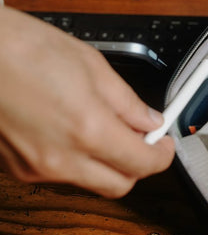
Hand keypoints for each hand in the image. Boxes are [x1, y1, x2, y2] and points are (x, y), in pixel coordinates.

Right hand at [0, 7, 174, 197]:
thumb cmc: (22, 49)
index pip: (143, 164)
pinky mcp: (16, 169)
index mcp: (87, 130)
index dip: (162, 156)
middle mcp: (60, 160)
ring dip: (107, 162)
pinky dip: (78, 159)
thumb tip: (150, 121)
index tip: (164, 144)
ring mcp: (35, 169)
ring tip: (105, 127)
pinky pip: (61, 174)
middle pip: (119, 185)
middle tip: (142, 138)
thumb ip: (128, 102)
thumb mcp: (92, 66)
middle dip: (138, 165)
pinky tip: (74, 131)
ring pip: (90, 182)